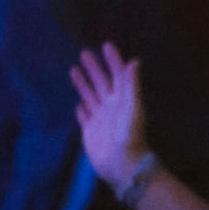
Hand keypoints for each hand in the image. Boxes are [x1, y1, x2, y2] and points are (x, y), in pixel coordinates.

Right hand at [70, 43, 147, 187]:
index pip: (118, 75)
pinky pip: (85, 116)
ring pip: (90, 96)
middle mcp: (112, 106)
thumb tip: (134, 62)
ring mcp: (101, 118)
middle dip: (94, 68)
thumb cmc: (130, 135)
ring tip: (74, 69)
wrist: (122, 163)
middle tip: (84, 52)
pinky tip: (78, 103)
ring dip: (84, 83)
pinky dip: (82, 108)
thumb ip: (132, 86)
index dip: (113, 60)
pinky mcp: (91, 130)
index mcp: (123, 99)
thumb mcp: (133, 108)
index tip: (106, 45)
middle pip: (101, 82)